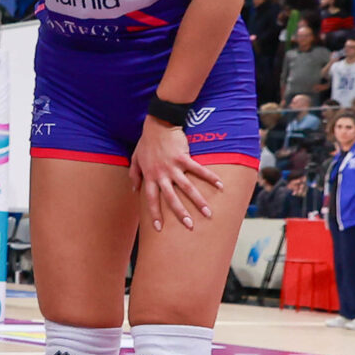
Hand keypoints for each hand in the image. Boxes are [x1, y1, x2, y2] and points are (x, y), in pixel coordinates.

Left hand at [128, 117, 221, 231]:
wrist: (158, 125)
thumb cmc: (146, 143)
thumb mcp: (136, 159)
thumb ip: (134, 175)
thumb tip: (134, 190)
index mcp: (149, 177)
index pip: (151, 200)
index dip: (155, 214)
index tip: (159, 228)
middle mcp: (161, 175)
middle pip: (171, 198)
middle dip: (180, 214)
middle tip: (189, 226)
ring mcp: (173, 167)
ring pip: (187, 188)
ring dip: (198, 201)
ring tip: (207, 213)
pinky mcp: (184, 158)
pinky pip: (199, 170)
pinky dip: (210, 178)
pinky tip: (220, 186)